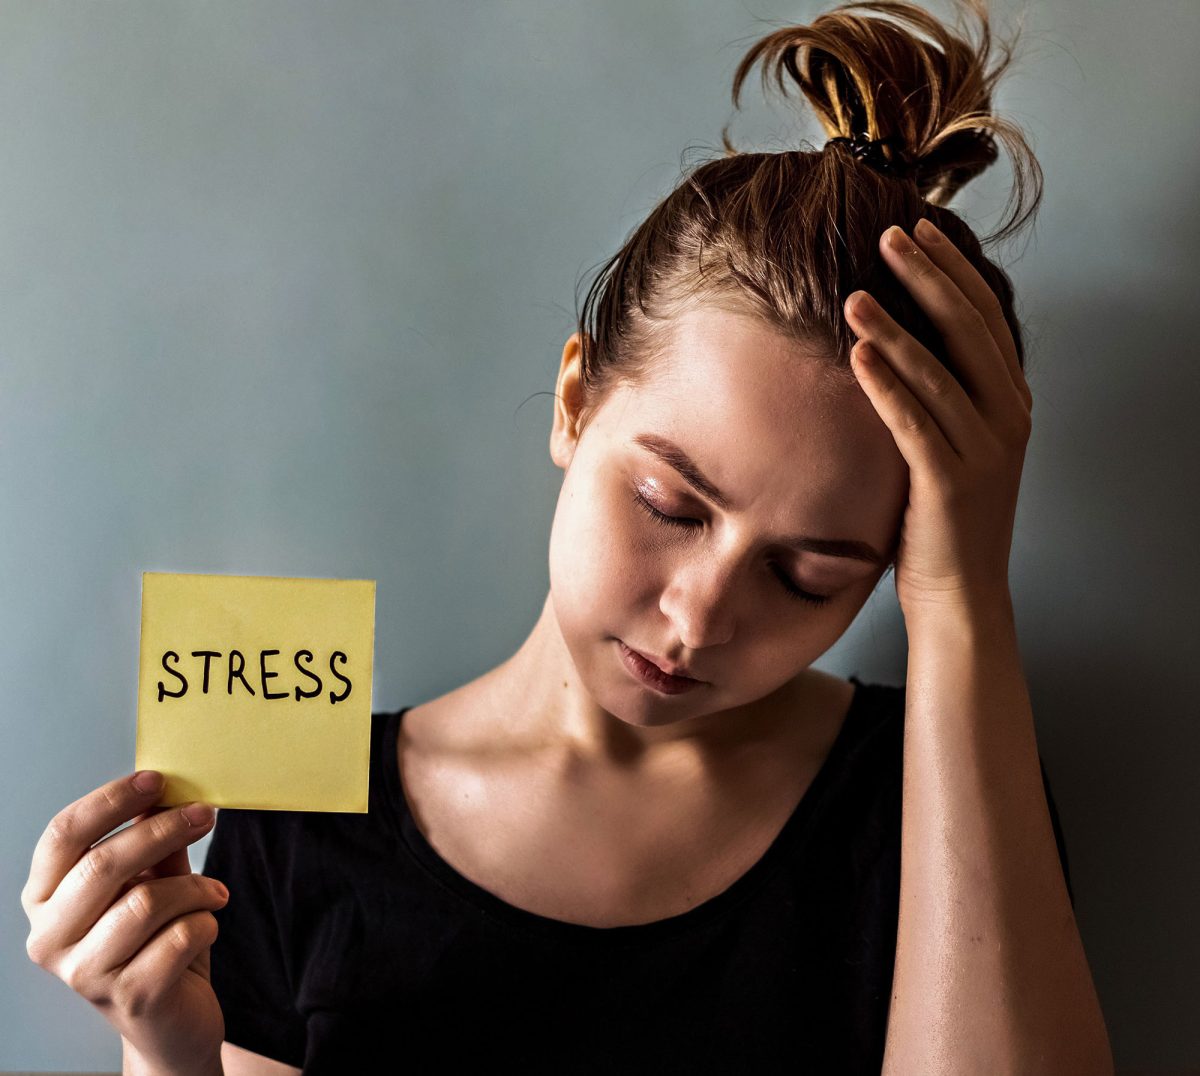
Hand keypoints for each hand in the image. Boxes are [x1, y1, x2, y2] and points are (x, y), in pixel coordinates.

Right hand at [21, 770, 229, 1071]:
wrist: (173, 1021)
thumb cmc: (155, 943)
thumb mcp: (150, 882)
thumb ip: (150, 841)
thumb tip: (163, 790)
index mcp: (45, 899)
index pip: (62, 835)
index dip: (110, 801)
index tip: (156, 780)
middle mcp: (50, 938)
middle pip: (103, 864)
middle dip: (164, 830)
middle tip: (205, 815)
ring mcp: (84, 974)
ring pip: (145, 901)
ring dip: (194, 887)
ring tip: (214, 892)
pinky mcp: (129, 999)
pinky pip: (179, 937)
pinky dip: (205, 923)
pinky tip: (208, 926)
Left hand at [844, 218, 1032, 612]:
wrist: (961, 594)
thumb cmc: (943, 518)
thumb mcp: (955, 445)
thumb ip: (942, 396)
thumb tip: (899, 342)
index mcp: (1010, 402)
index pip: (985, 318)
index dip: (953, 270)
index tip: (918, 231)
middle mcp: (1007, 418)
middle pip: (969, 330)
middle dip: (928, 278)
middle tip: (888, 236)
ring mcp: (984, 451)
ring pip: (938, 373)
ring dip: (894, 328)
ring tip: (854, 293)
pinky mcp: (951, 483)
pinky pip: (914, 423)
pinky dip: (886, 386)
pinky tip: (857, 355)